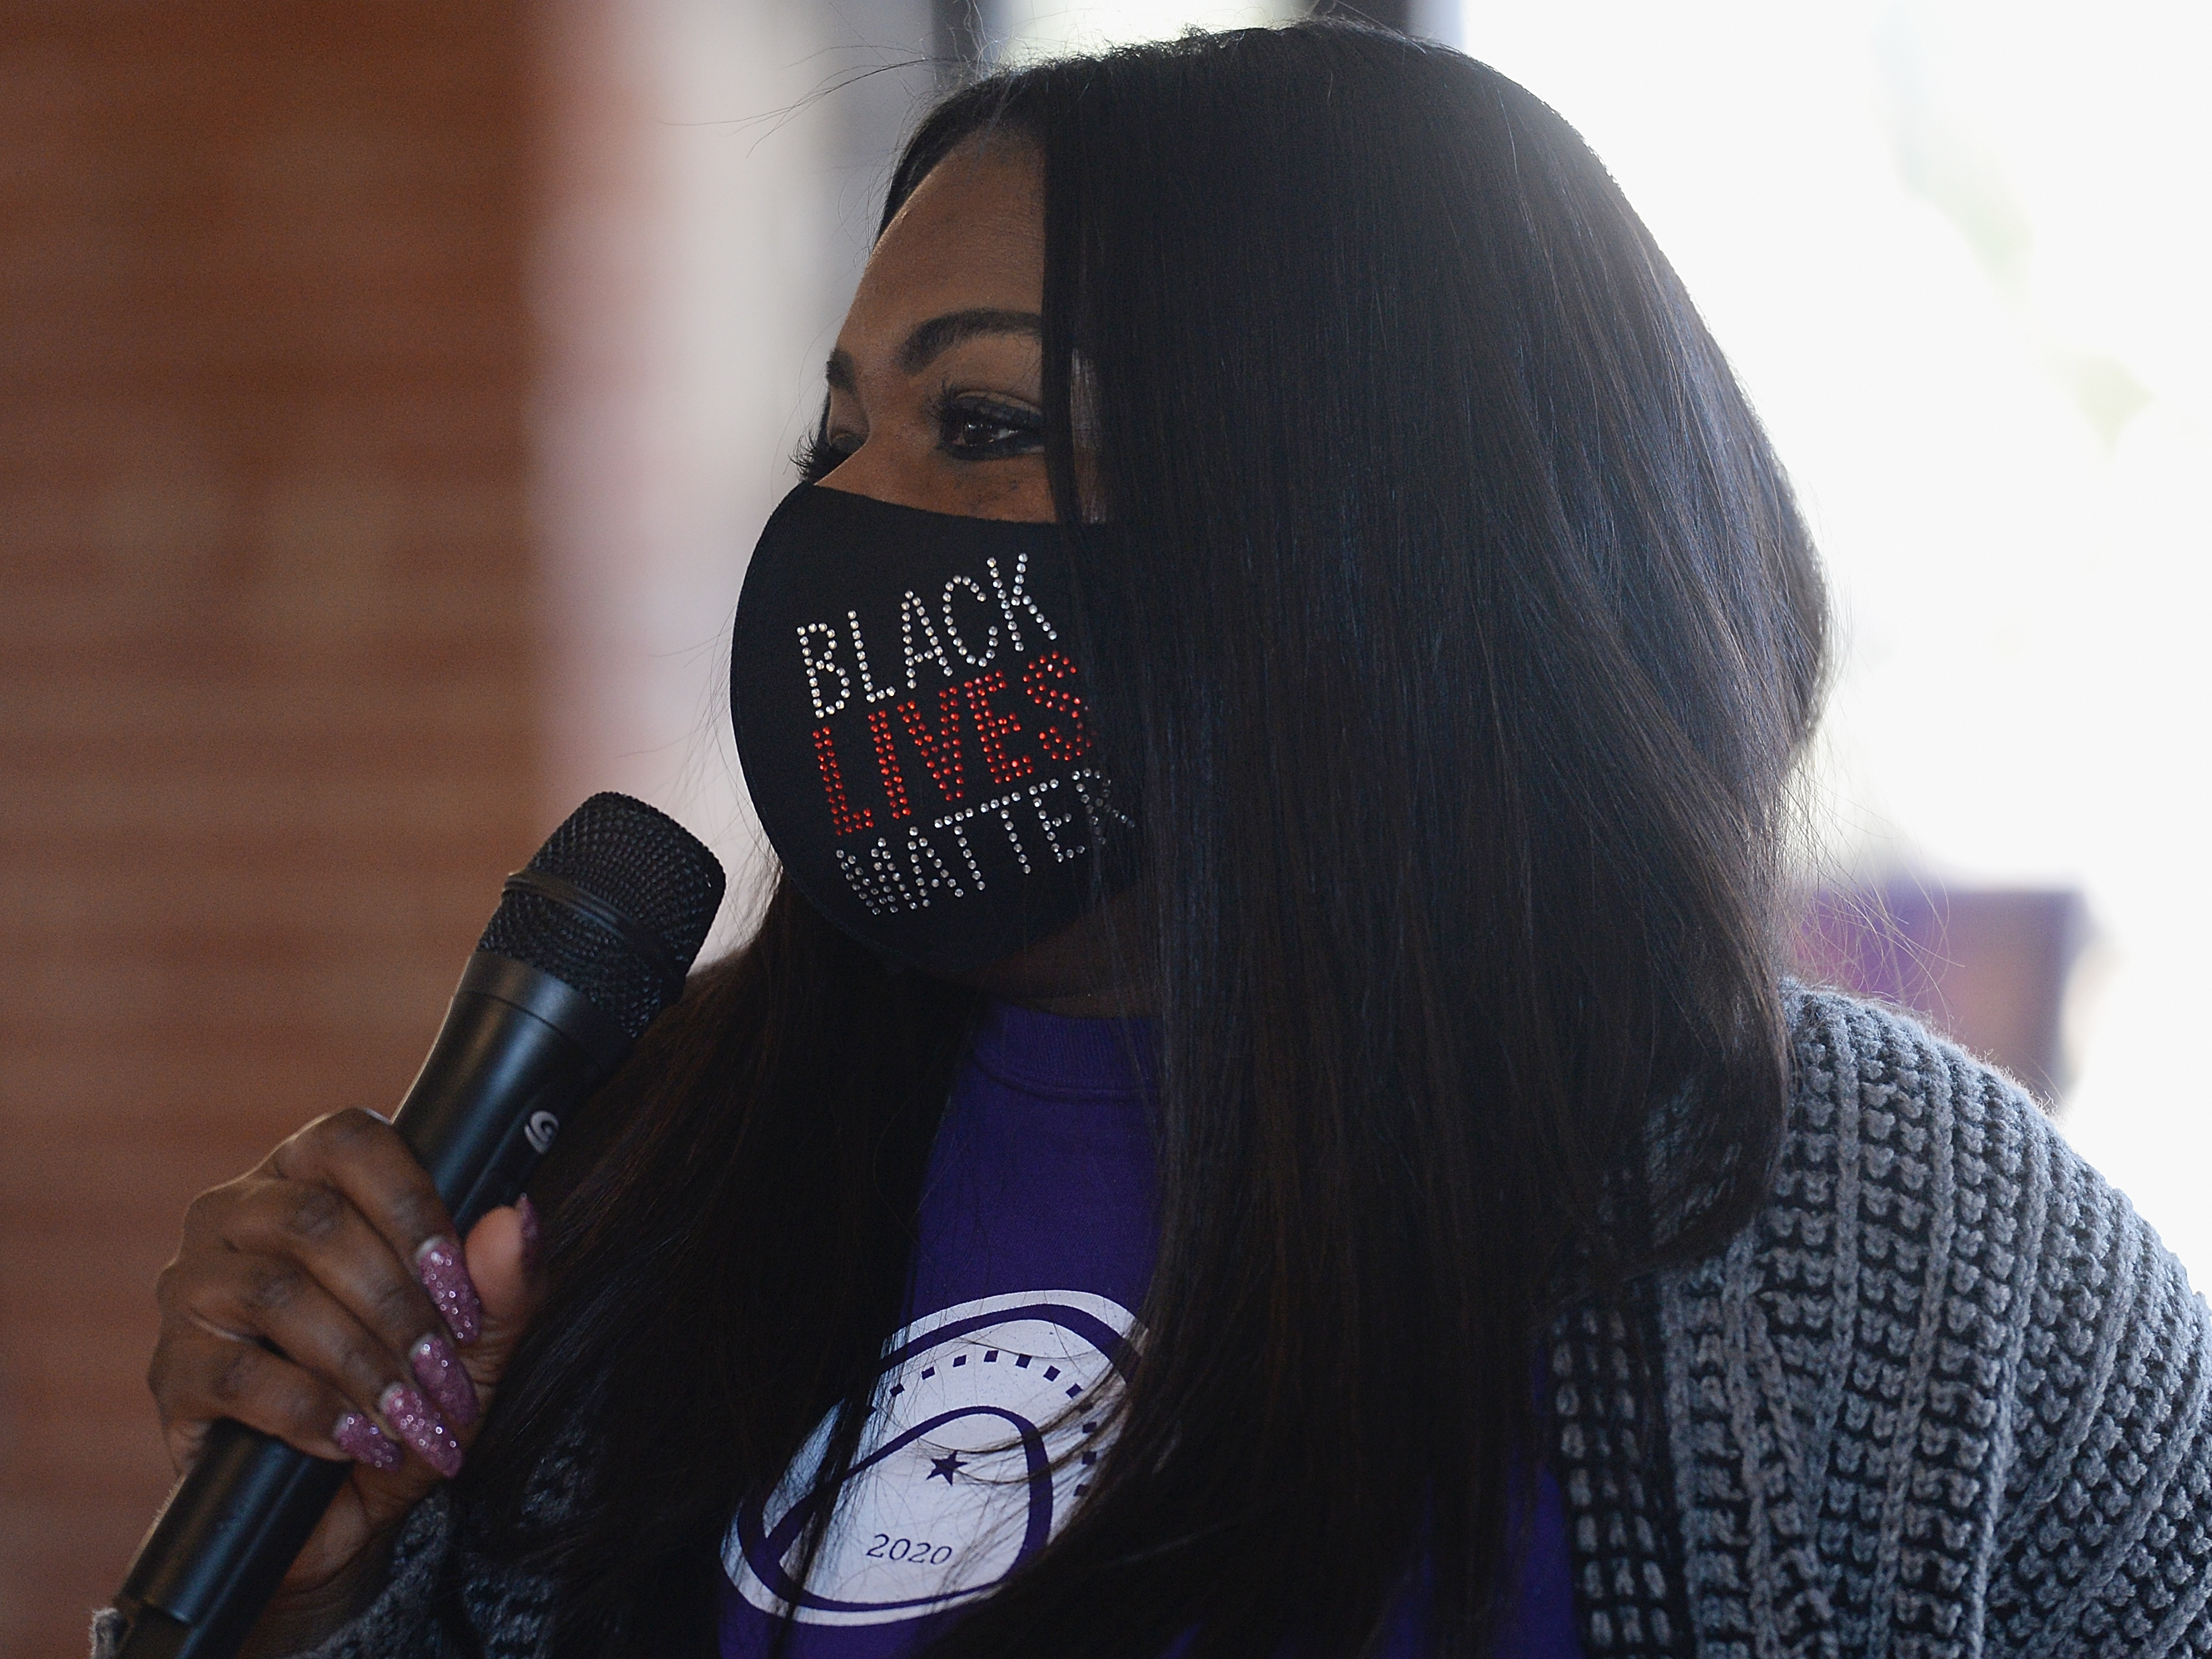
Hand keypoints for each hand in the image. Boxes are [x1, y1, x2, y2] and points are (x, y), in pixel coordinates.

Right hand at [147, 1108, 545, 1609]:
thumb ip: (504, 1280)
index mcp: (310, 1178)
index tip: (457, 1283)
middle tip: (445, 1369)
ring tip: (412, 1414)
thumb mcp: (479, 1341)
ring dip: (363, 1361)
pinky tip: (359, 1440)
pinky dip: (314, 1411)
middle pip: (314, 1221)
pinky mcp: (173, 1372)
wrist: (346, 1509)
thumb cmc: (411, 1395)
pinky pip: (239, 1374)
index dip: (411, 1205)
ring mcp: (193, 1290)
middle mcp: (237, 1217)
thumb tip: (516, 1218)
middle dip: (397, 1303)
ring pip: (276, 1294)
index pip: (349, 1140)